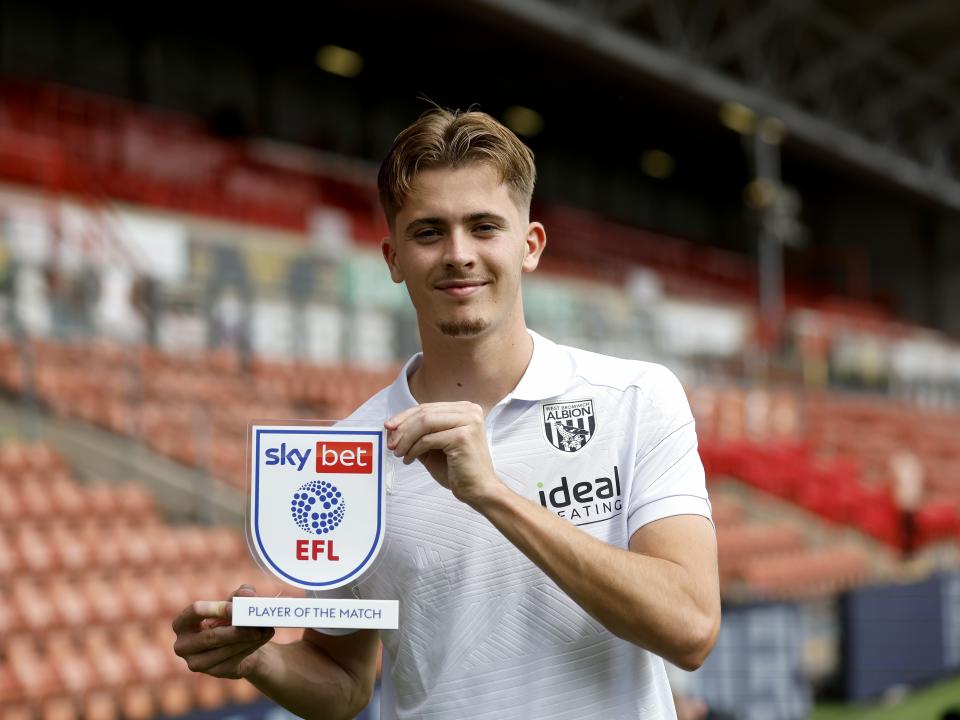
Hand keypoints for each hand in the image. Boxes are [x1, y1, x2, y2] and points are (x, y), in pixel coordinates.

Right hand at [172, 584, 274, 679]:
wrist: (240, 644)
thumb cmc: (232, 619)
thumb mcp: (235, 602)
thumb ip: (241, 594)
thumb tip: (248, 594)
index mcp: (182, 623)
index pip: (195, 611)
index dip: (218, 608)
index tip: (237, 608)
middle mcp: (183, 645)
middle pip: (212, 636)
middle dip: (237, 629)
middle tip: (258, 622)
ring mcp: (196, 663)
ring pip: (225, 649)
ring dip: (249, 638)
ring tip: (265, 629)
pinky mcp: (214, 673)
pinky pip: (234, 660)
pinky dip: (251, 647)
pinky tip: (263, 637)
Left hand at [385, 402, 499, 505]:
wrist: (479, 490)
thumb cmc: (458, 469)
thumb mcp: (434, 446)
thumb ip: (418, 434)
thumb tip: (393, 428)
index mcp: (464, 409)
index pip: (427, 407)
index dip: (404, 416)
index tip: (389, 428)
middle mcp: (469, 410)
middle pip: (424, 412)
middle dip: (402, 428)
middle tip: (390, 443)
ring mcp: (468, 422)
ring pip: (425, 423)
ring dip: (406, 439)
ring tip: (398, 452)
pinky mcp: (463, 436)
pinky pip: (428, 440)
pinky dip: (414, 450)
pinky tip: (409, 459)